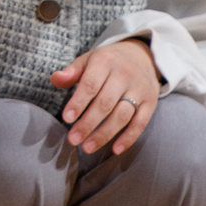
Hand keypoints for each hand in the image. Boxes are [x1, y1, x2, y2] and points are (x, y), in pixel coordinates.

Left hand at [51, 38, 159, 153]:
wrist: (142, 56)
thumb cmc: (108, 62)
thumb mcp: (88, 60)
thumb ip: (71, 72)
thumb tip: (55, 79)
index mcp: (105, 61)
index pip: (90, 85)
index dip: (78, 103)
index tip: (66, 118)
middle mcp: (124, 74)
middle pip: (105, 103)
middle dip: (88, 124)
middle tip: (73, 139)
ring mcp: (139, 89)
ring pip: (122, 115)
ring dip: (104, 134)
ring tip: (87, 147)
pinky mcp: (151, 102)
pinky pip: (140, 122)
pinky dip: (129, 138)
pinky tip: (115, 150)